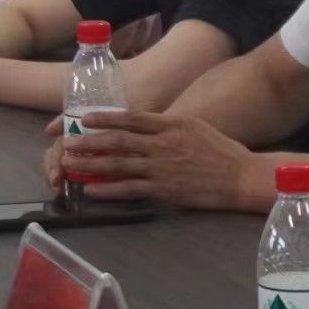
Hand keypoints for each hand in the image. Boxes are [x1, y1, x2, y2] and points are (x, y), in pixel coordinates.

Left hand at [49, 109, 250, 207]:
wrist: (240, 176)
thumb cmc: (219, 149)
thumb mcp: (193, 126)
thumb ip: (167, 125)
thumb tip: (141, 125)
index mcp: (170, 125)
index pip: (131, 118)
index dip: (105, 118)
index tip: (85, 119)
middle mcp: (162, 144)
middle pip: (118, 141)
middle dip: (90, 142)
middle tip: (68, 142)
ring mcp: (161, 168)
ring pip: (119, 165)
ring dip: (92, 164)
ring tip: (71, 164)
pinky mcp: (164, 190)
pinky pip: (130, 189)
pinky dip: (108, 190)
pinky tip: (92, 190)